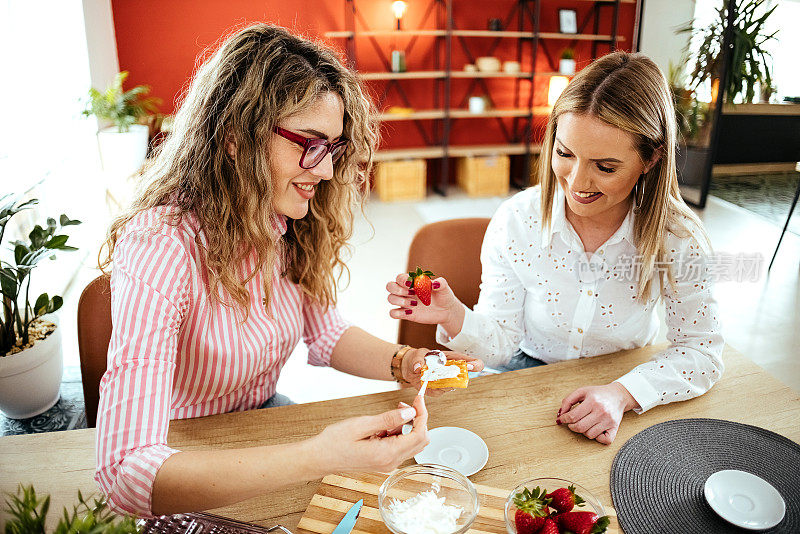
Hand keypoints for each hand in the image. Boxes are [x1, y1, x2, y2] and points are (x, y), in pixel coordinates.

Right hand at [310, 394, 428, 472]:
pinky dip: (398, 432)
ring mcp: (388, 463)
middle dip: (417, 419)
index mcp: (387, 454)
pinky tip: (383, 425)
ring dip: (407, 425)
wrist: (320, 457)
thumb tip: (410, 413)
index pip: (418, 435)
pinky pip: (400, 445)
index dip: (422, 415)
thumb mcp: (361, 425)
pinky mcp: (384, 461)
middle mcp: (391, 462)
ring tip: (391, 413)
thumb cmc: (334, 442)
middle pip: (419, 440)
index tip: (418, 399)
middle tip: (404, 404)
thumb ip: (388, 419)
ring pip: (411, 443)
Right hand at [387, 274, 463, 330]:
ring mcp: (405, 302)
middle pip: (390, 286)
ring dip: (400, 301)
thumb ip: (441, 283)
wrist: (446, 310)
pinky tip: (411, 312)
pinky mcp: (406, 314)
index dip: (402, 280)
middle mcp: (406, 291)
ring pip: (390, 298)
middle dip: (397, 290)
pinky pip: (393, 313)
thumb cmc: (443, 296)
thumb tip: (435, 283)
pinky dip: (398, 313)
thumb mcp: (444, 288)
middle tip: (411, 293)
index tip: (411, 284)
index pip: (400, 277)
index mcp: (413, 282)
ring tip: (414, 304)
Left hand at [400, 348, 484, 396]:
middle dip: (462, 376)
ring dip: (447, 384)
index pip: (464, 359)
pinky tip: (429, 386)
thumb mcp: (417, 355)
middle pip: (462, 374)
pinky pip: (440, 392)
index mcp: (448, 358)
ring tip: (438, 381)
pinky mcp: (438, 389)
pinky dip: (436, 390)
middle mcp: (449, 370)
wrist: (409, 368)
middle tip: (457, 376)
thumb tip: (418, 367)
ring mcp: (445, 381)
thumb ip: (417, 360)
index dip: (472, 363)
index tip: (473, 366)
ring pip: (452, 385)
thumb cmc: (417, 358)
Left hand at [556, 383, 638, 444]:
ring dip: (583, 431)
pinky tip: (595, 430)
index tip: (562, 419)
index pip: (573, 416)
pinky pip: (605, 440)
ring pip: (590, 435)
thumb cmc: (597, 394)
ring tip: (584, 423)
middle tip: (572, 423)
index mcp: (592, 401)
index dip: (564, 419)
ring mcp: (609, 421)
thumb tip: (560, 415)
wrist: (617, 396)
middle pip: (580, 427)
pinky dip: (598, 438)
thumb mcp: (581, 392)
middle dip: (572, 427)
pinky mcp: (615, 428)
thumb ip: (567, 401)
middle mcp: (602, 411)